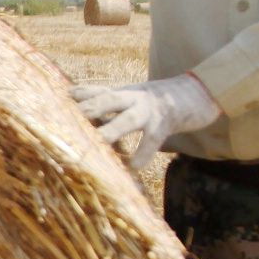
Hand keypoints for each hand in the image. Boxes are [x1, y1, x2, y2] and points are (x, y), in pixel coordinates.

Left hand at [70, 73, 218, 170]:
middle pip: (108, 99)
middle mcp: (135, 97)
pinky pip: (151, 141)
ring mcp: (151, 110)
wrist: (198, 93)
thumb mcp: (134, 99)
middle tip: (68, 118)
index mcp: (125, 92)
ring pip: (128, 119)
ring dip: (111, 131)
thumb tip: (86, 120)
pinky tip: (132, 168)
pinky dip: (141, 154)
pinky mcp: (166, 125)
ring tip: (97, 142)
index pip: (98, 90)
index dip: (80, 94)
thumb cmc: (160, 102)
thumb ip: (113, 108)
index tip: (60, 99)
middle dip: (88, 108)